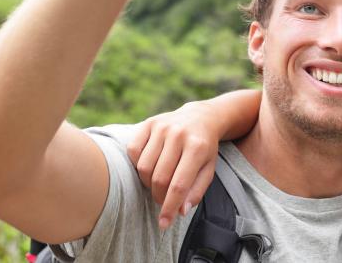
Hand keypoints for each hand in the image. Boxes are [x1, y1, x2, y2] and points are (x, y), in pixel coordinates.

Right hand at [127, 102, 222, 229]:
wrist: (200, 118)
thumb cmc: (204, 149)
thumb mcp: (208, 170)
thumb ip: (196, 192)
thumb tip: (180, 211)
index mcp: (197, 147)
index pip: (179, 185)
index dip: (169, 207)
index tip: (163, 224)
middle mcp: (178, 135)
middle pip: (159, 177)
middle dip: (158, 196)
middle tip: (161, 200)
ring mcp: (162, 127)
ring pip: (144, 166)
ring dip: (147, 182)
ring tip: (156, 183)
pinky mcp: (148, 123)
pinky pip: (133, 150)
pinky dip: (136, 164)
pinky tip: (148, 166)